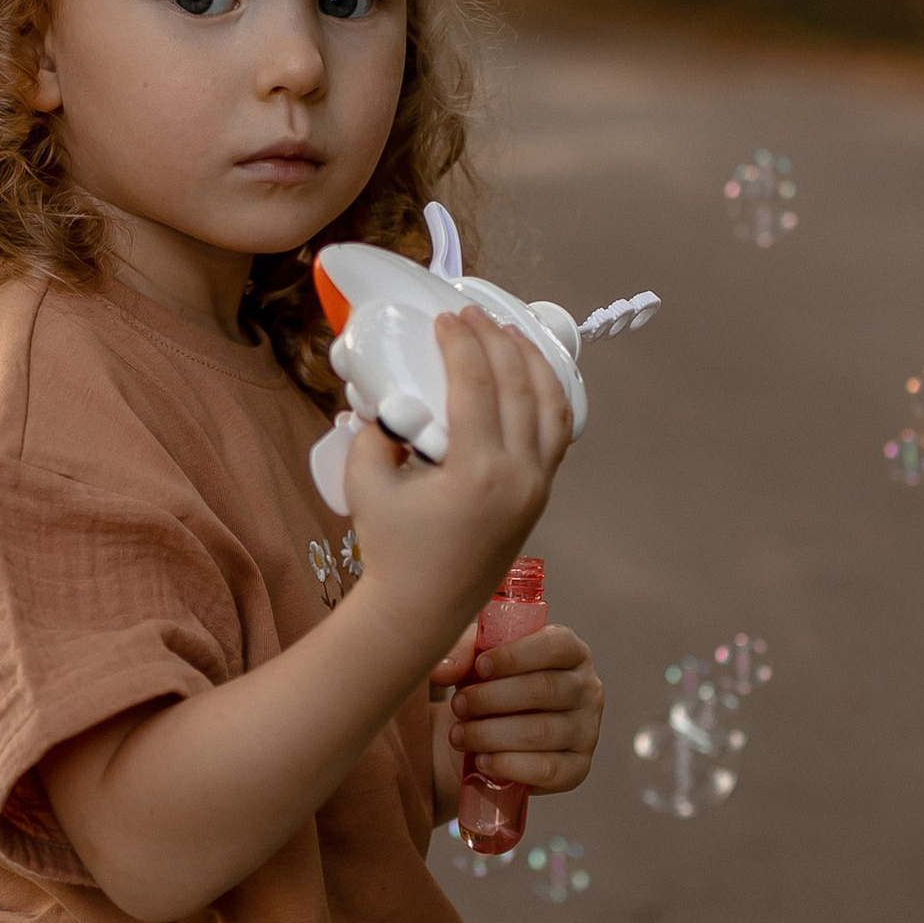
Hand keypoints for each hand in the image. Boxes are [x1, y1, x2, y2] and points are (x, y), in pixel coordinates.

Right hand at [341, 311, 572, 664]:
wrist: (422, 607)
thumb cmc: (391, 549)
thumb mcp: (366, 482)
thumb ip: (375, 431)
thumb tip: (388, 396)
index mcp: (478, 471)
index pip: (477, 385)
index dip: (461, 343)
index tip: (445, 318)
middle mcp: (519, 476)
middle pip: (519, 385)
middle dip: (496, 340)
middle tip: (472, 314)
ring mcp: (536, 487)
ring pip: (552, 406)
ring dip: (533, 362)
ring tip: (510, 333)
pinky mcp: (539, 496)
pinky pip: (558, 434)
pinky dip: (550, 397)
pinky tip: (532, 376)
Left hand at [437, 618, 603, 800]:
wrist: (489, 736)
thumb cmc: (489, 686)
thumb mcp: (474, 661)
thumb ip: (460, 654)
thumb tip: (442, 670)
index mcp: (570, 652)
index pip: (556, 646)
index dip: (516, 655)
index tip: (481, 666)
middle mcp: (587, 689)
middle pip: (544, 689)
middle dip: (492, 698)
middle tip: (458, 705)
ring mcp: (587, 731)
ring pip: (541, 732)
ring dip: (491, 734)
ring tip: (460, 735)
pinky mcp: (577, 769)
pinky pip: (547, 770)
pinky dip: (509, 766)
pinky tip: (482, 761)